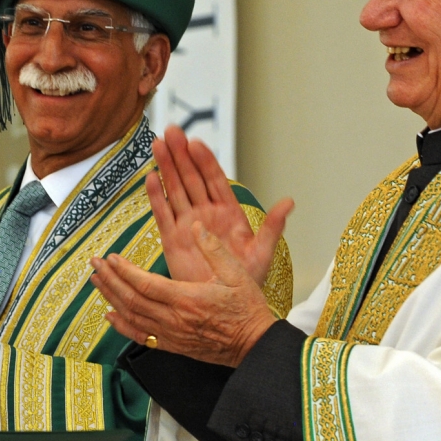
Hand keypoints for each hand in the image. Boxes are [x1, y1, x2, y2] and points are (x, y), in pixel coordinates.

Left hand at [90, 222, 276, 366]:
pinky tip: (109, 316)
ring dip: (111, 298)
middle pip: (131, 299)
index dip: (124, 271)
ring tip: (97, 282)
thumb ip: (214, 249)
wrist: (255, 345)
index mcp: (187, 299)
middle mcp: (174, 319)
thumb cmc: (248, 310)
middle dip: (110, 281)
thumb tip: (197, 226)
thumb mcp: (237, 273)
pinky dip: (122, 326)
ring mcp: (171, 335)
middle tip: (95, 265)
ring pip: (132, 317)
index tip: (111, 258)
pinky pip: (141, 336)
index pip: (145, 284)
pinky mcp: (173, 346)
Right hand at [148, 125, 292, 284]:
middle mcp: (205, 214)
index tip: (196, 142)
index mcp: (228, 213)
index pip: (215, 180)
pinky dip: (156, 196)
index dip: (205, 160)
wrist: (226, 308)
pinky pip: (163, 214)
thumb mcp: (263, 252)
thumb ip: (273, 226)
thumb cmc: (246, 281)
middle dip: (181, 155)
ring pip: (175, 190)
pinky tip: (151, 177)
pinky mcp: (172, 240)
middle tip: (171, 131)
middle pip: (191, 178)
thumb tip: (289, 201)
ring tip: (157, 144)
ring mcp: (187, 225)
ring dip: (166, 167)